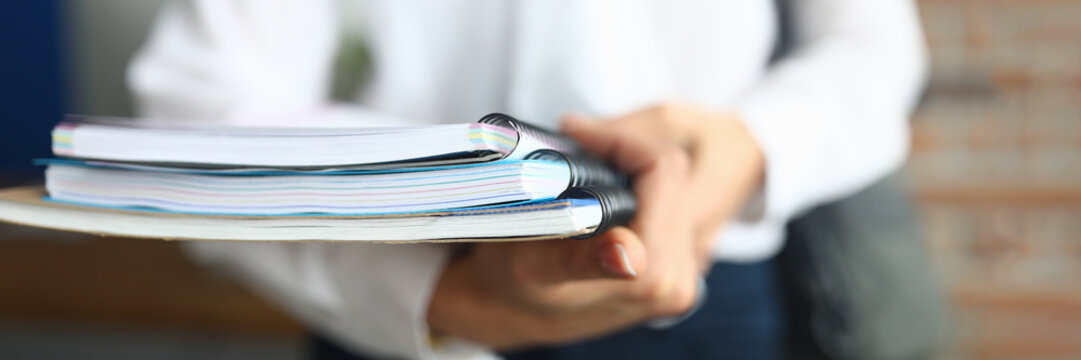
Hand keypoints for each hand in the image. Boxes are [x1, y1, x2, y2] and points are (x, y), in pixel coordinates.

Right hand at [426, 103, 763, 349]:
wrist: (513, 313)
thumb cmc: (514, 284)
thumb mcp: (534, 266)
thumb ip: (580, 259)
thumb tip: (627, 253)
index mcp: (654, 274)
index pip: (661, 168)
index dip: (617, 139)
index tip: (572, 132)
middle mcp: (679, 279)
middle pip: (672, 174)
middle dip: (622, 150)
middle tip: (573, 142)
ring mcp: (684, 278)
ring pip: (673, 186)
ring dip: (628, 168)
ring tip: (582, 163)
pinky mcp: (679, 273)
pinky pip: (670, 206)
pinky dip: (635, 189)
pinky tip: (599, 195)